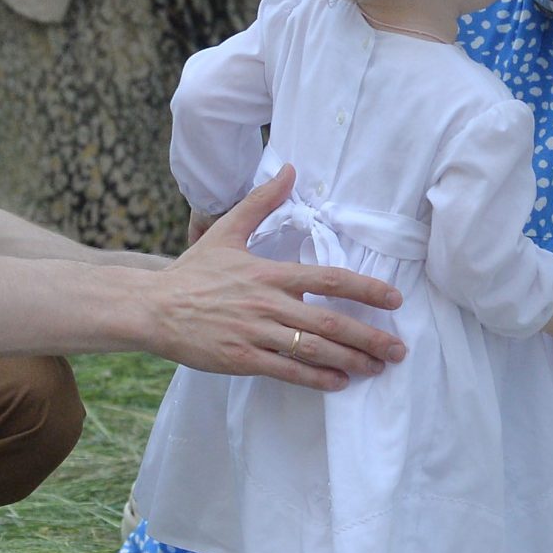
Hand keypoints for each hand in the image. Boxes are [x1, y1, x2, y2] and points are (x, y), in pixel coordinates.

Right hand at [151, 167, 407, 391]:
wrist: (154, 307)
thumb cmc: (193, 271)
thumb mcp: (227, 231)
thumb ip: (262, 203)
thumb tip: (290, 170)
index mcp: (270, 273)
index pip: (329, 279)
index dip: (366, 289)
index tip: (395, 299)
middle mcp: (269, 304)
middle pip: (330, 321)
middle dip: (370, 337)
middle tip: (399, 349)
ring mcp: (256, 333)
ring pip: (314, 350)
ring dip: (352, 360)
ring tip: (378, 367)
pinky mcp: (242, 359)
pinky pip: (288, 371)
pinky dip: (317, 378)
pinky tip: (340, 382)